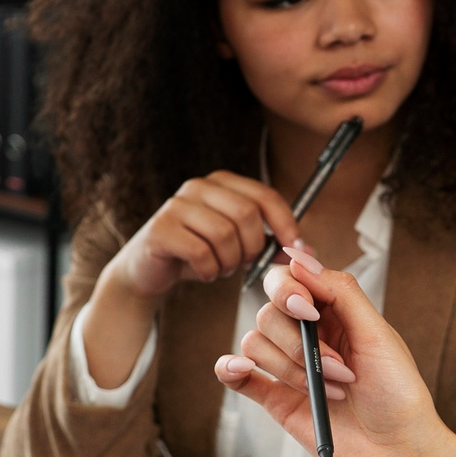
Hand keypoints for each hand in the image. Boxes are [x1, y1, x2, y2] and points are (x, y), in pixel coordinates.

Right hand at [105, 173, 299, 301]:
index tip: (294, 249)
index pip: (265, 195)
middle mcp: (198, 187)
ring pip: (224, 235)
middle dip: (252, 248)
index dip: (285, 224)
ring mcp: (177, 206)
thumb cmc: (197, 255)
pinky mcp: (161, 230)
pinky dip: (209, 271)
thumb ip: (269, 244)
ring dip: (229, 262)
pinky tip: (204, 273)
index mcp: (221, 183)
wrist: (148, 270)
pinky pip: (201, 253)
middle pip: (246, 215)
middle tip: (243, 264)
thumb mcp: (237, 247)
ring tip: (220, 268)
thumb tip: (307, 252)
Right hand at [214, 247, 455, 456]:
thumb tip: (299, 257)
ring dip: (291, 368)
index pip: (289, 280)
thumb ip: (340, 291)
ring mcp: (288, 367)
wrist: (398, 451)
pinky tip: (239, 369)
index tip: (310, 311)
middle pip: (268, 313)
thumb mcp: (378, 333)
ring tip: (330, 392)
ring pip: (255, 343)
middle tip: (341, 371)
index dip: (290, 290)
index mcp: (332, 312)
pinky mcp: (274, 398)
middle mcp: (307, 335)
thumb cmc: (398, 393)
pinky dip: (230, 368)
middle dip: (300, 343)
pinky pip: (235, 374)